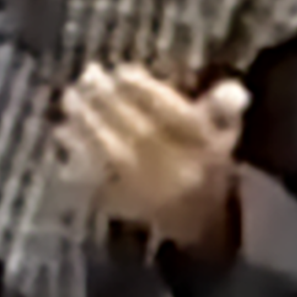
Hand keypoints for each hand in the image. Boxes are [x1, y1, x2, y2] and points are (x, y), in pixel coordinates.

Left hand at [58, 67, 248, 254]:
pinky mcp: (124, 208)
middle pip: (139, 133)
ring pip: (115, 155)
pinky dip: (78, 156)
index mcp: (206, 152)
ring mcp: (149, 193)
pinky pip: (98, 182)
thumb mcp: (225, 135)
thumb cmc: (208, 166)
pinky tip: (62, 134)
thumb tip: (234, 90)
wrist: (203, 225)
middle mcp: (177, 173)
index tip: (123, 71)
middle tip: (87, 76)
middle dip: (111, 103)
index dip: (148, 93)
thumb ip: (224, 108)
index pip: (176, 118)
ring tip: (69, 98)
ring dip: (89, 125)